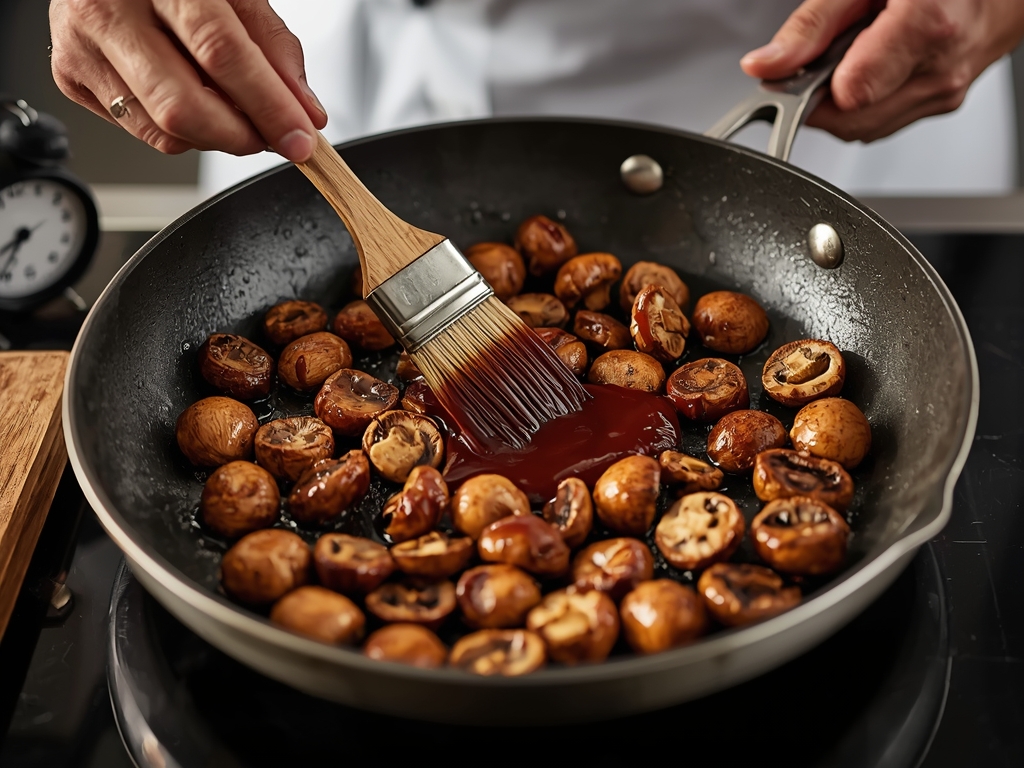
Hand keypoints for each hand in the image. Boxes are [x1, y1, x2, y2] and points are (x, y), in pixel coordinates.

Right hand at [49, 0, 326, 160]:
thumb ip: (273, 47)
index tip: (300, 137)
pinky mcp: (71, 78)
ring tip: (236, 114)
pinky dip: (183, 133)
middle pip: (184, 107)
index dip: (267, 105)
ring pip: (164, 131)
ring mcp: (81, 47)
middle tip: (273, 137)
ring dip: (215, 138)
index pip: (220, 53)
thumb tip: (304, 112)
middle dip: (242, 136)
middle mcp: (106, 10)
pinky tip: (193, 103)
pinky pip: (143, 132)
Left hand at [740, 0, 1023, 141]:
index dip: (811, 89)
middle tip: (819, 63)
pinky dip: (865, 103)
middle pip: (850, 122)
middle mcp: (938, 70)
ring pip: (863, 129)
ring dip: (841, 104)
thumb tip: (764, 68)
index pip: (848, 97)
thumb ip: (811, 26)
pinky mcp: (942, 103)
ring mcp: (943, 92)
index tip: (796, 73)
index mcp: (924, 28)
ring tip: (851, 58)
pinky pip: (883, 122)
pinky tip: (871, 68)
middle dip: (820, 100)